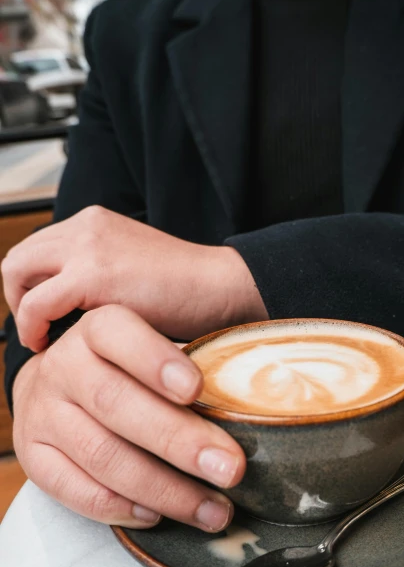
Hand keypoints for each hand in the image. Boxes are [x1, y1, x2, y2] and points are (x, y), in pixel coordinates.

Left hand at [2, 205, 267, 352]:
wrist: (221, 288)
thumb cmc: (187, 291)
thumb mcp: (133, 269)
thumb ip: (99, 274)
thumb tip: (67, 306)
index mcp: (95, 223)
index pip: (37, 249)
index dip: (32, 285)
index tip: (46, 316)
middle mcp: (86, 226)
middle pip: (19, 258)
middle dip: (18, 296)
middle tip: (38, 327)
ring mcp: (88, 247)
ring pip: (16, 273)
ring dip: (21, 310)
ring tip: (41, 337)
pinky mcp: (93, 275)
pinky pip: (36, 304)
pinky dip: (31, 326)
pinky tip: (47, 343)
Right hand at [12, 304, 244, 528]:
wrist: (57, 388)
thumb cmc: (127, 370)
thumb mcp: (153, 348)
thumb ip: (190, 366)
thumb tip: (252, 394)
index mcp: (97, 329)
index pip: (119, 334)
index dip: (157, 361)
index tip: (198, 390)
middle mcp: (62, 366)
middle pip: (116, 404)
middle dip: (179, 441)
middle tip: (231, 469)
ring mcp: (41, 412)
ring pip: (102, 454)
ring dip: (163, 488)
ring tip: (213, 509)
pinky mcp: (32, 455)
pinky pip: (73, 489)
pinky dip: (120, 507)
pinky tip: (158, 516)